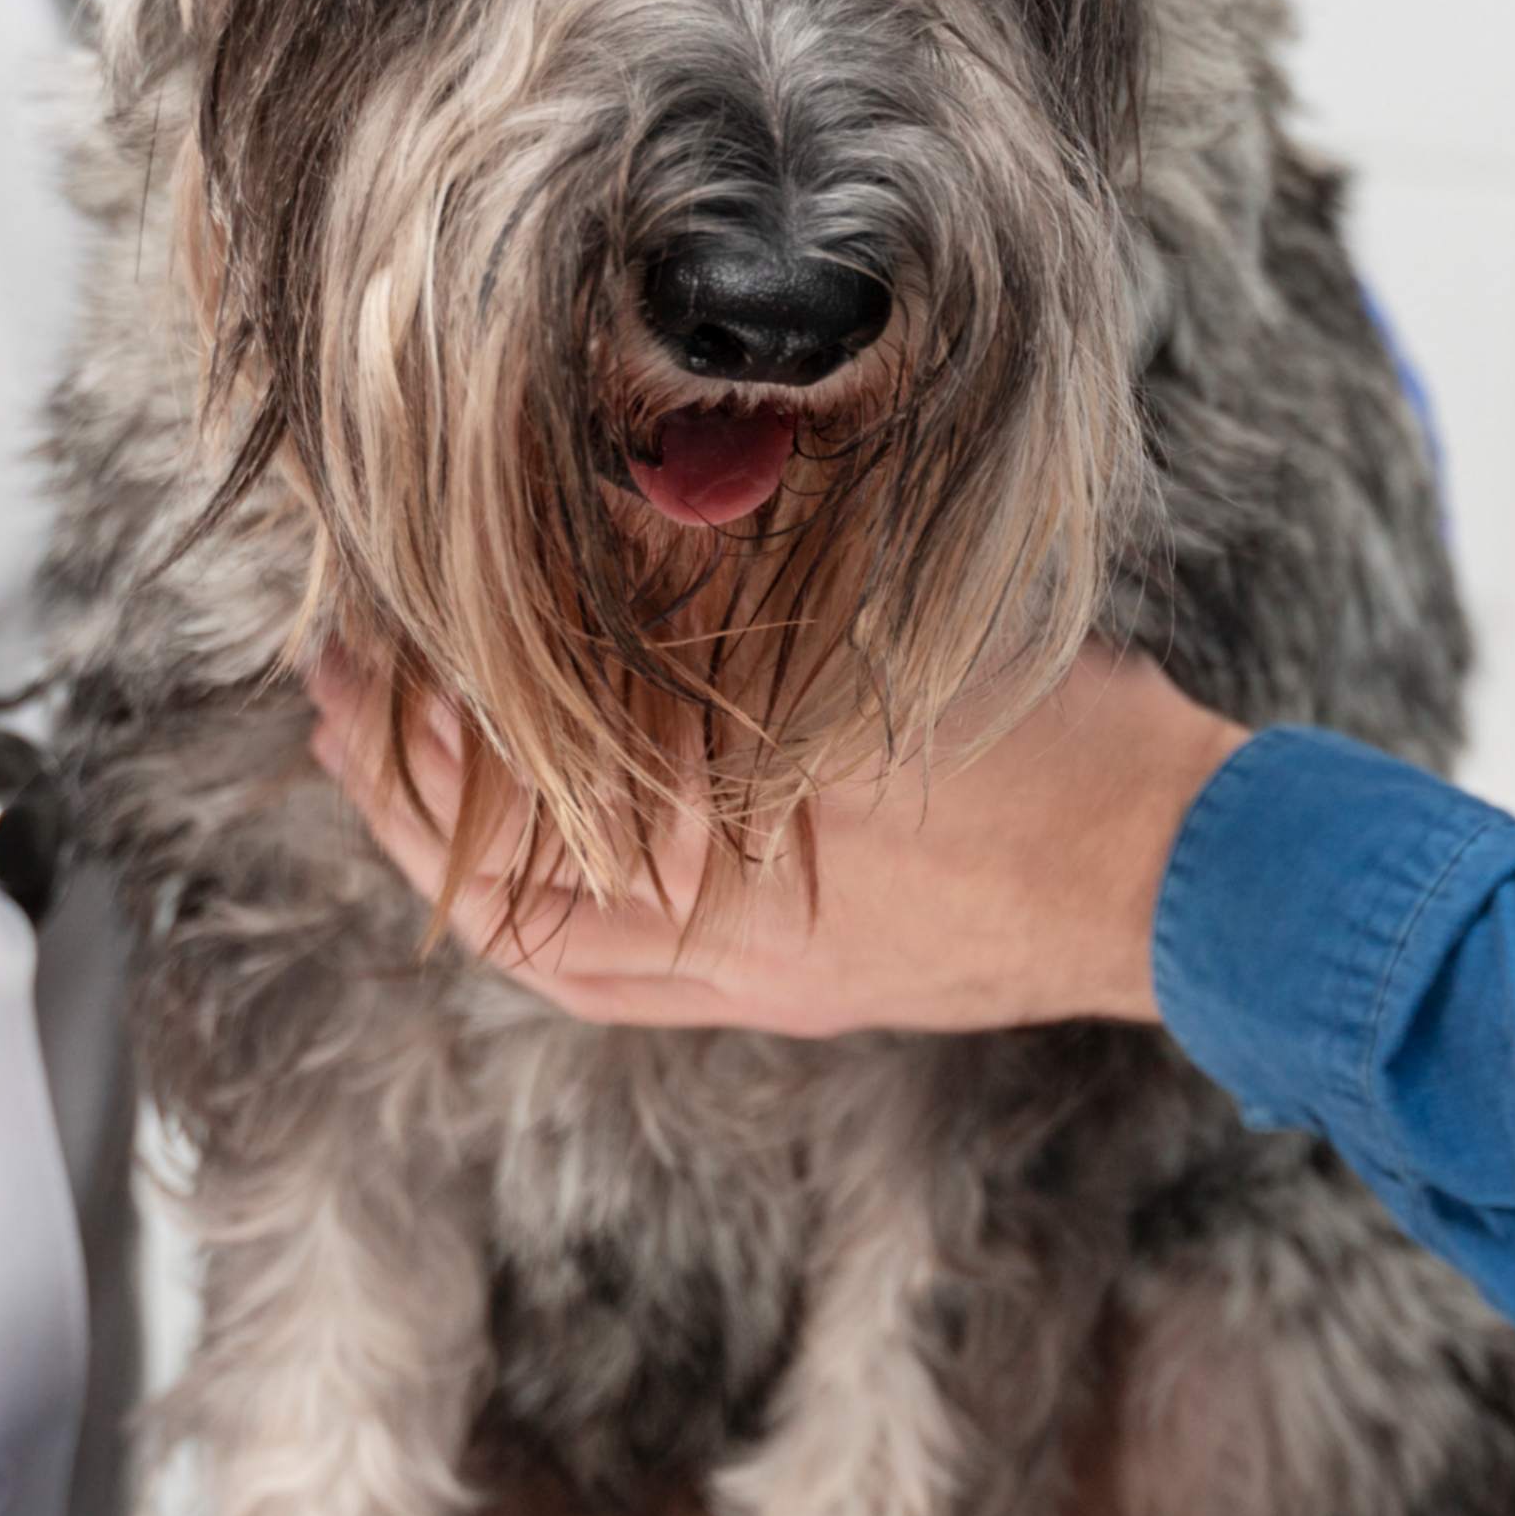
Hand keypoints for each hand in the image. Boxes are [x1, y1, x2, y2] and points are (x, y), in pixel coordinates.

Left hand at [306, 642, 1255, 1037]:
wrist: (1181, 878)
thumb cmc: (1068, 738)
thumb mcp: (898, 621)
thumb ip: (756, 589)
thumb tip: (623, 518)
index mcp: (748, 815)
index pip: (528, 766)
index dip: (426, 702)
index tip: (367, 630)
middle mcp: (732, 917)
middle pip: (502, 870)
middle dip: (398, 783)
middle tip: (333, 702)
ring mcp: (758, 975)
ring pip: (548, 941)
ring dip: (451, 860)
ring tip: (386, 784)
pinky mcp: (794, 997)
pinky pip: (622, 988)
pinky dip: (539, 936)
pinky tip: (506, 890)